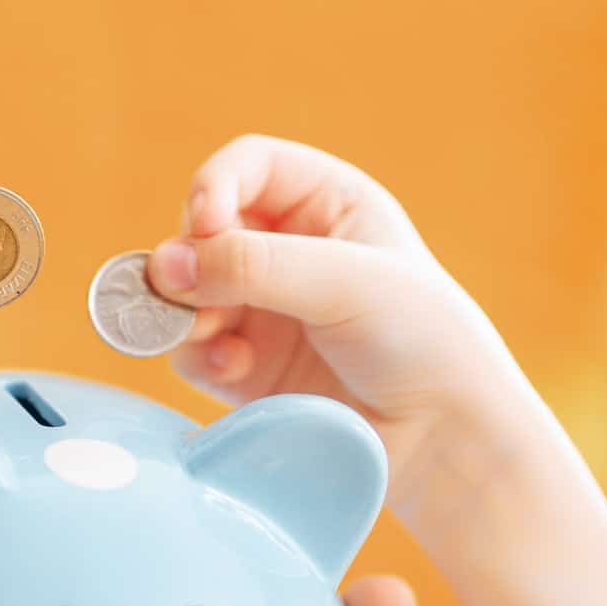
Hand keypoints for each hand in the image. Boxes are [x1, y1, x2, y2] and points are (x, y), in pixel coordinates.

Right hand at [146, 135, 542, 515]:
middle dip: (190, 260)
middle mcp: (290, 251)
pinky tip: (233, 371)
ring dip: (185, 312)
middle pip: (201, 230)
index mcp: (328, 204)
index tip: (204, 224)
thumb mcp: (346, 282)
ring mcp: (264, 311)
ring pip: (186, 293)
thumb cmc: (422, 341)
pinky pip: (192, 351)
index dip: (213, 185)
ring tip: (209, 335)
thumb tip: (163, 267)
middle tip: (186, 291)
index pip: (246, 167)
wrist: (443, 438)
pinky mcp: (246, 369)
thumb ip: (254, 266)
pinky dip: (199, 357)